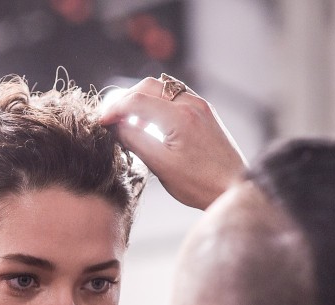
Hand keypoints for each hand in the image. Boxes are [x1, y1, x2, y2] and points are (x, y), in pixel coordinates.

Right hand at [100, 76, 246, 209]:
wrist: (234, 188)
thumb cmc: (199, 183)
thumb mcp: (161, 166)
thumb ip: (134, 141)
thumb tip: (114, 126)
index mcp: (179, 117)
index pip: (136, 101)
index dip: (113, 110)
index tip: (100, 123)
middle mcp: (191, 104)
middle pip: (148, 86)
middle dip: (125, 100)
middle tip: (111, 120)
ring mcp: (200, 106)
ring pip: (162, 88)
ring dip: (141, 100)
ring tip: (130, 122)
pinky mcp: (205, 112)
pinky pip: (175, 96)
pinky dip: (157, 103)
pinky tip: (151, 123)